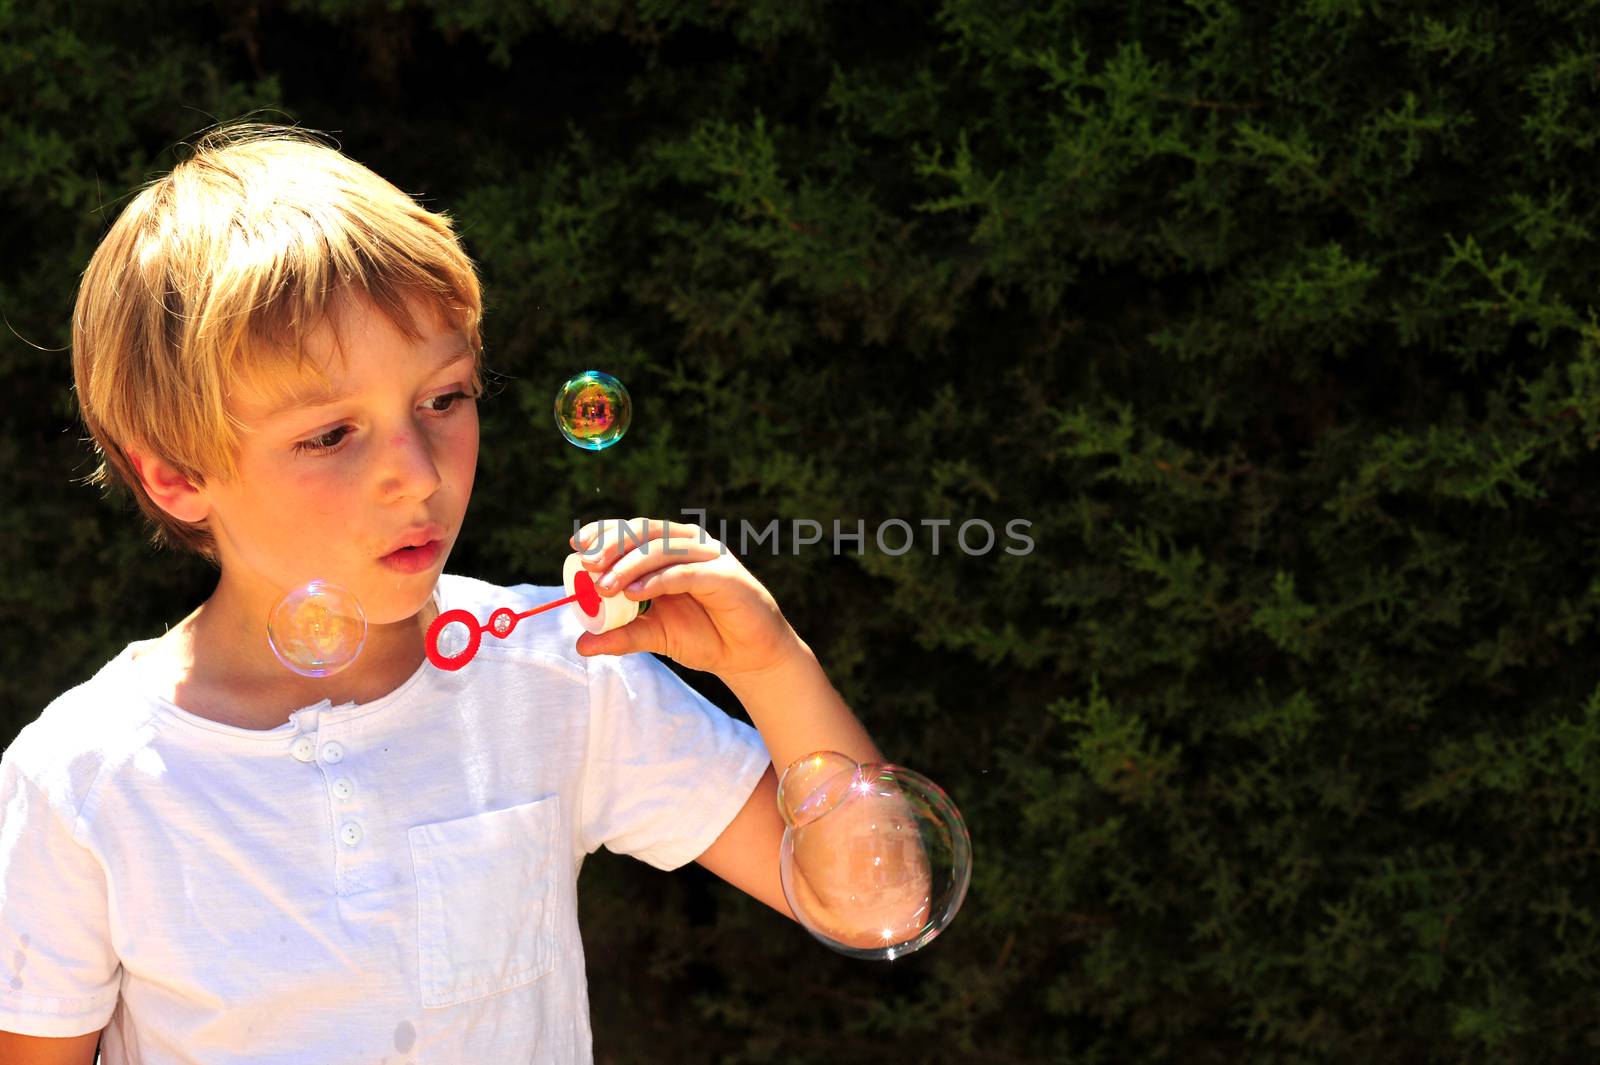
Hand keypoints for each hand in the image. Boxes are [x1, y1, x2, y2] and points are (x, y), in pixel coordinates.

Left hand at [569, 518, 803, 678]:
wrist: (748, 655)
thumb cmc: (704, 637)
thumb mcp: (654, 635)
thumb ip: (621, 636)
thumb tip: (581, 644)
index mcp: (670, 550)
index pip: (633, 530)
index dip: (604, 532)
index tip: (576, 547)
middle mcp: (688, 545)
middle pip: (645, 531)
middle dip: (612, 545)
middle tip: (587, 565)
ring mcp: (709, 557)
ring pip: (663, 548)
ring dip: (630, 565)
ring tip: (605, 588)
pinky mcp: (725, 575)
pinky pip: (686, 572)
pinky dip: (658, 579)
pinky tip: (635, 592)